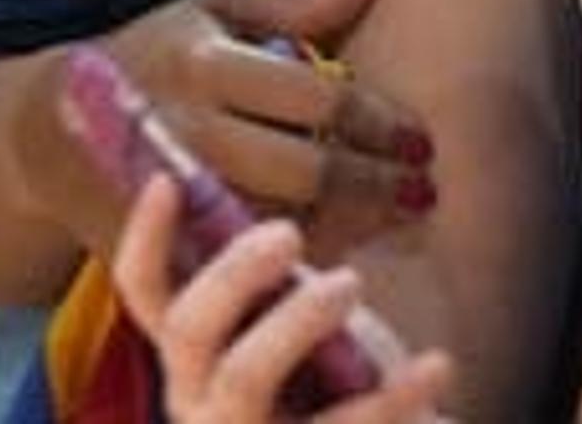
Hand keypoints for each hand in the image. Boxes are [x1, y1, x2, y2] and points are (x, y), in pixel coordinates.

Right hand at [45, 0, 434, 261]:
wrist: (49, 129)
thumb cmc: (152, 55)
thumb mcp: (214, 8)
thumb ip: (299, 0)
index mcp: (206, 65)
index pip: (319, 99)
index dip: (381, 122)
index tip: (420, 140)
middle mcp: (189, 131)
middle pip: (308, 171)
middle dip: (377, 185)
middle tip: (422, 191)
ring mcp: (172, 199)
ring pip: (283, 226)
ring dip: (346, 230)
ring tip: (390, 222)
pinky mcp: (157, 252)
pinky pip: (243, 269)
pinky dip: (291, 265)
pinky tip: (330, 258)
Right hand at [111, 175, 453, 423]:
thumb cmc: (340, 389)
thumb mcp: (296, 330)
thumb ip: (273, 287)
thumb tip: (265, 212)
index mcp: (193, 360)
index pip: (144, 294)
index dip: (145, 237)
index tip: (168, 179)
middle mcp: (202, 406)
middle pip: (188, 331)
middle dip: (232, 272)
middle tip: (288, 232)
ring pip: (243, 377)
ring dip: (295, 319)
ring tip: (351, 280)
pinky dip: (394, 394)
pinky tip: (437, 363)